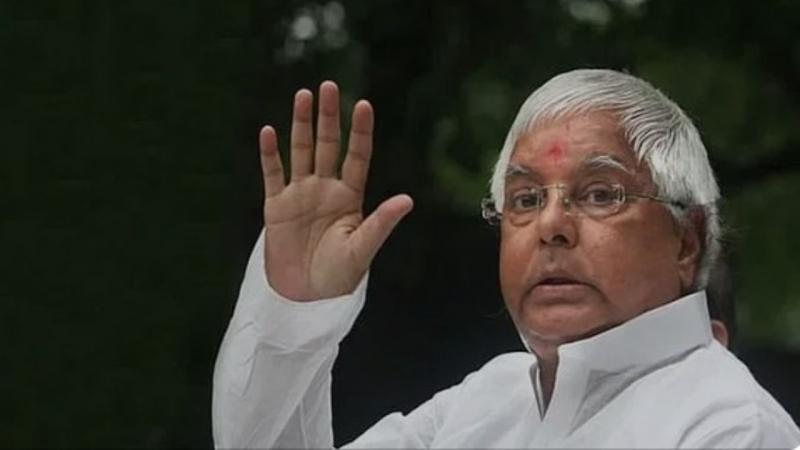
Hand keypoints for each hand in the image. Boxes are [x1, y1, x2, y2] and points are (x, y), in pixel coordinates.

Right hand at [259, 81, 412, 300]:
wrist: (305, 298)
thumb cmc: (339, 277)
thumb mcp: (362, 249)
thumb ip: (381, 222)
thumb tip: (407, 200)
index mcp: (350, 197)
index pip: (357, 156)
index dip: (360, 132)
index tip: (364, 104)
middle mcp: (326, 189)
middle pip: (328, 145)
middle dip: (329, 116)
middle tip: (329, 86)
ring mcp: (300, 195)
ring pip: (301, 152)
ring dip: (301, 125)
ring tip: (302, 96)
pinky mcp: (276, 207)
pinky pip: (273, 174)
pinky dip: (269, 154)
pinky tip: (269, 131)